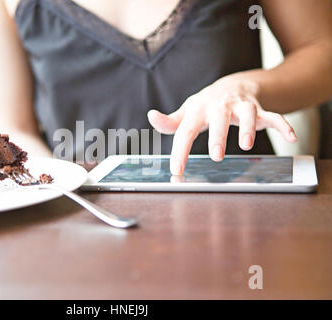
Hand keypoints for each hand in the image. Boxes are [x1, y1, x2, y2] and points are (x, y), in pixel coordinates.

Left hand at [147, 76, 297, 174]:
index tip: (177, 169)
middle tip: (216, 156)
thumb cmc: (204, 106)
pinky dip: (284, 124)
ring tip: (247, 146)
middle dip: (218, 136)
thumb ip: (170, 122)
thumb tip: (152, 117)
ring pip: (248, 114)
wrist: (231, 86)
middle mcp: (220, 106)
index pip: (186, 131)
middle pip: (219, 119)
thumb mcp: (186, 112)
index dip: (180, 150)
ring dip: (249, 128)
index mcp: (198, 110)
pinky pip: (274, 115)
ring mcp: (241, 107)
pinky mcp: (260, 110)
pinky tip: (292, 136)